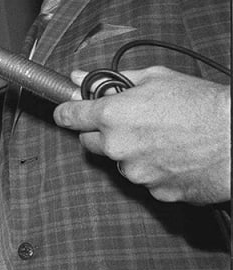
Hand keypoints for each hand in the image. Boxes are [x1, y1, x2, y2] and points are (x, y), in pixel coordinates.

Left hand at [53, 66, 230, 204]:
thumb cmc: (202, 105)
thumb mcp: (155, 78)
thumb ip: (111, 80)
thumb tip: (79, 77)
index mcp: (112, 115)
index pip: (68, 116)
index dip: (66, 112)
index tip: (66, 112)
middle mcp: (118, 146)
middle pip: (90, 142)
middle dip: (103, 132)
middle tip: (130, 122)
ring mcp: (136, 172)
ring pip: (120, 162)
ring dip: (132, 152)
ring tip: (163, 138)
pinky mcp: (156, 191)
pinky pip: (146, 180)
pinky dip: (155, 169)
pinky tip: (174, 155)